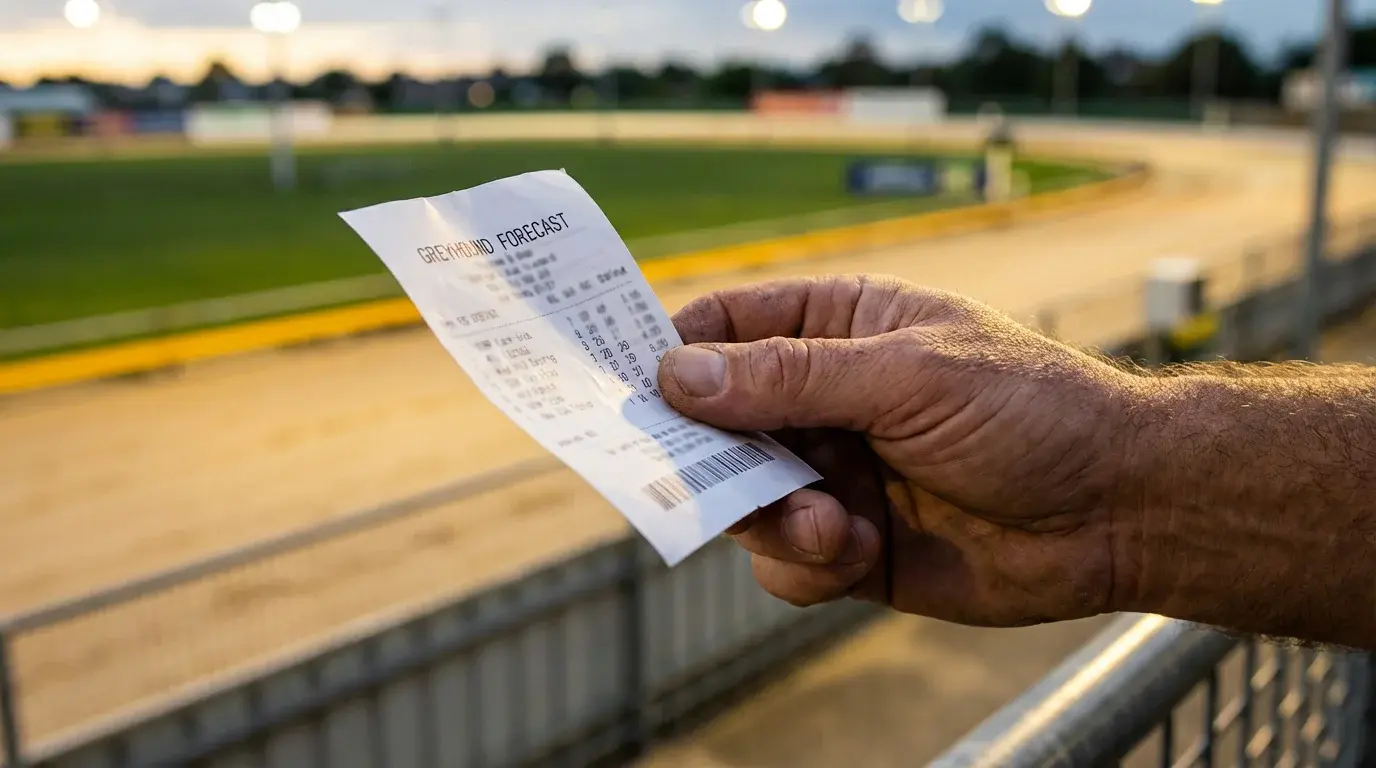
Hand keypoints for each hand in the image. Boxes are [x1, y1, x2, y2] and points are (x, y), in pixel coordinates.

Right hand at [658, 275, 1146, 626]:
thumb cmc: (1030, 411)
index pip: (725, 328)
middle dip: (710, 457)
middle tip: (711, 478)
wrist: (1120, 511)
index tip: (623, 387)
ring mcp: (833, 474)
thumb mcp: (908, 375)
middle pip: (715, 424)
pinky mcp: (848, 546)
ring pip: (740, 502)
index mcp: (838, 328)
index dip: (670, 352)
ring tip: (828, 525)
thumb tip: (675, 373)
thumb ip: (790, 376)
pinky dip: (806, 565)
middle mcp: (823, 400)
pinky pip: (782, 565)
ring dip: (769, 519)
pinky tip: (858, 551)